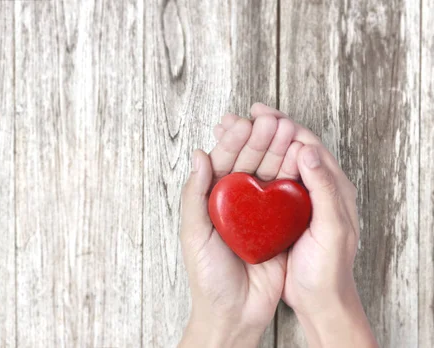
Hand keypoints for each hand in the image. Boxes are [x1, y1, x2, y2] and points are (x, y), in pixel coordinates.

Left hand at [179, 111, 296, 346]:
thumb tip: (198, 153)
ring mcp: (261, 213)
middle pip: (250, 163)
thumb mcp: (193, 235)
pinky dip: (295, 178)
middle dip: (261, 140)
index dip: (235, 142)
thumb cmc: (208, 277)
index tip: (246, 122)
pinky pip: (289, 198)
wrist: (235, 313)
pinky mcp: (282, 226)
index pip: (225, 162)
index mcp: (214, 199)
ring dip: (280, 152)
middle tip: (272, 120)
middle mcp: (238, 202)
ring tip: (290, 130)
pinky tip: (303, 158)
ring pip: (271, 175)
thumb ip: (193, 196)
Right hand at [249, 103, 376, 346]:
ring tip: (224, 132)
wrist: (320, 301)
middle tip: (233, 117)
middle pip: (284, 148)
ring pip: (270, 163)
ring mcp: (292, 201)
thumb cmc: (329, 270)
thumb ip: (324, 189)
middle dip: (258, 129)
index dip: (282, 123)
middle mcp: (311, 188)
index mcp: (331, 186)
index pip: (306, 143)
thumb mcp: (332, 230)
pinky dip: (244, 170)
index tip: (259, 110)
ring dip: (248, 146)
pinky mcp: (277, 215)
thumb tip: (307, 149)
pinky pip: (260, 184)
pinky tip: (227, 167)